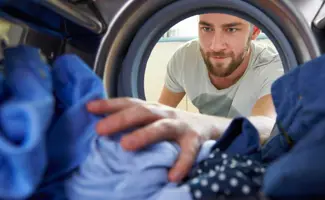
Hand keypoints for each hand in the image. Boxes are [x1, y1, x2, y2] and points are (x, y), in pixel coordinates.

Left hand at [86, 97, 216, 181]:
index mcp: (152, 109)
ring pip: (162, 127)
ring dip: (144, 135)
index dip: (109, 104)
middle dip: (120, 119)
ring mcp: (180, 125)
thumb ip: (132, 120)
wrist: (208, 126)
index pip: (129, 103)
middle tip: (100, 129)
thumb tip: (98, 124)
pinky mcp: (195, 140)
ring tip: (126, 145)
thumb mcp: (153, 118)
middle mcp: (165, 113)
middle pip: (141, 112)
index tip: (89, 107)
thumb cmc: (172, 124)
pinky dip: (181, 164)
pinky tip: (171, 176)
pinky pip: (188, 152)